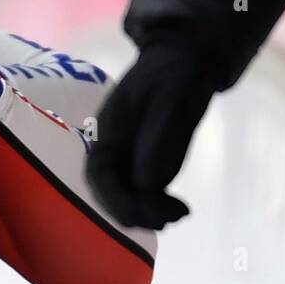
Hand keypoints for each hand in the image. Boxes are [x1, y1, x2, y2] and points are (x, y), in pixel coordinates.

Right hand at [85, 42, 213, 229]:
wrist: (184, 63)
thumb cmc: (170, 77)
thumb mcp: (165, 103)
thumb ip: (156, 142)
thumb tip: (145, 184)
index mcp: (108, 135)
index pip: (99, 176)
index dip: (113, 199)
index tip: (133, 217)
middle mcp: (117, 152)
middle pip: (114, 192)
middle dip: (134, 211)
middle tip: (164, 220)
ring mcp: (135, 159)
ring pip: (133, 197)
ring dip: (151, 212)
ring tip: (179, 213)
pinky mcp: (154, 163)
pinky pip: (151, 193)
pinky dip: (162, 206)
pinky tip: (182, 209)